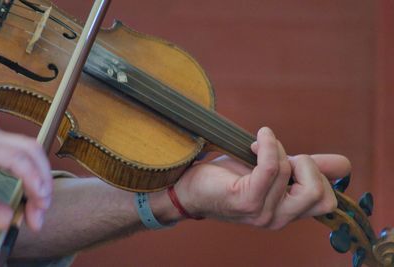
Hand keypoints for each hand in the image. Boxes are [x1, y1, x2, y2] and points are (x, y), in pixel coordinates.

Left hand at [0, 122, 51, 230]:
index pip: (19, 159)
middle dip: (43, 180)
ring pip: (28, 151)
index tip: (40, 203)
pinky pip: (20, 154)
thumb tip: (7, 218)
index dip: (35, 181)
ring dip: (38, 177)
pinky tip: (27, 191)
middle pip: (31, 151)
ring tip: (38, 203)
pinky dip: (28, 173)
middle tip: (42, 209)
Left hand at [174, 127, 350, 228]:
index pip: (328, 202)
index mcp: (288, 213)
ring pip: (291, 172)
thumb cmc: (230, 177)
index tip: (294, 158)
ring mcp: (263, 214)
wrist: (191, 188)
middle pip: (319, 194)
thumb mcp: (275, 171)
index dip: (319, 173)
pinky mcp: (246, 201)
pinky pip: (271, 168)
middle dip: (304, 164)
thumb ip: (306, 169)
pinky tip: (258, 137)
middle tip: (280, 155)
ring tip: (258, 146)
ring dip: (277, 149)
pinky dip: (269, 145)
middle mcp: (278, 219)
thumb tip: (343, 166)